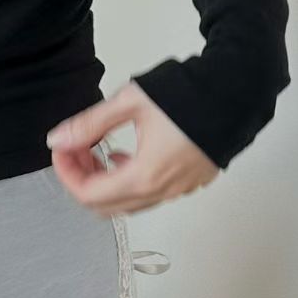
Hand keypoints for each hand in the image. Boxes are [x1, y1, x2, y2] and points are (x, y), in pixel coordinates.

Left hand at [44, 81, 219, 214]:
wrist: (238, 90)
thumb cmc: (190, 94)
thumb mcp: (130, 102)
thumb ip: (90, 124)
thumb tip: (58, 139)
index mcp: (145, 176)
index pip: (88, 195)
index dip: (66, 173)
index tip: (62, 149)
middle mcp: (163, 190)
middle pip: (106, 207)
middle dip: (83, 180)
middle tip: (76, 150)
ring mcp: (180, 189)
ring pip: (129, 204)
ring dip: (106, 184)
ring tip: (99, 150)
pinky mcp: (192, 182)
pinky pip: (152, 196)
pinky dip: (131, 183)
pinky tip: (128, 156)